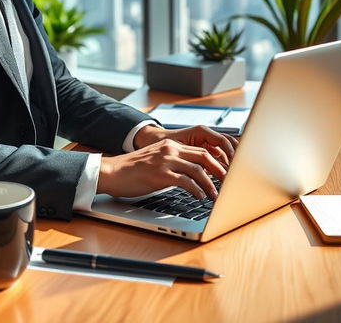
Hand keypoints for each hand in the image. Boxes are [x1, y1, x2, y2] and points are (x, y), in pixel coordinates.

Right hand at [97, 130, 235, 200]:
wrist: (112, 172)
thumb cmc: (133, 170)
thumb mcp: (156, 161)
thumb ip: (173, 163)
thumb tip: (192, 175)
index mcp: (170, 145)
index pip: (201, 150)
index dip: (216, 162)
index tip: (225, 173)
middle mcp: (170, 150)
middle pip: (204, 156)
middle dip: (219, 170)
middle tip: (228, 183)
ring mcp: (165, 161)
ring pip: (197, 169)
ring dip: (210, 184)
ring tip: (215, 195)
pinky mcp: (160, 174)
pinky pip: (185, 181)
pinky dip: (196, 189)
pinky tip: (199, 196)